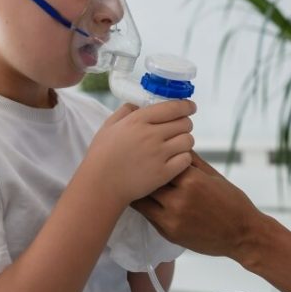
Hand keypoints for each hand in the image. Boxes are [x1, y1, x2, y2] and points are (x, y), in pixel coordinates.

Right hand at [79, 100, 195, 203]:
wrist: (100, 186)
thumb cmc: (102, 156)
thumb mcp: (108, 127)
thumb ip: (125, 112)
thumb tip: (139, 105)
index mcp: (137, 120)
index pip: (172, 107)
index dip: (186, 106)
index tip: (190, 107)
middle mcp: (150, 135)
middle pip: (184, 123)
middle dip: (184, 125)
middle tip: (180, 130)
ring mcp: (158, 154)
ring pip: (188, 141)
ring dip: (185, 142)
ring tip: (176, 147)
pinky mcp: (163, 173)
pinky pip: (186, 160)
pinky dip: (183, 159)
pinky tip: (175, 160)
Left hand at [131, 152, 263, 259]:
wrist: (243, 234)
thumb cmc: (231, 201)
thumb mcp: (214, 175)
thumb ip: (191, 161)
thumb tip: (173, 144)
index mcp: (192, 179)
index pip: (162, 160)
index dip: (152, 155)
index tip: (142, 149)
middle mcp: (180, 198)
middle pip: (149, 178)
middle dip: (141, 170)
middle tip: (129, 163)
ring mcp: (172, 217)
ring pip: (143, 197)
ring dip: (138, 189)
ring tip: (130, 180)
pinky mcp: (169, 232)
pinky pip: (147, 215)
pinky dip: (143, 205)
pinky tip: (140, 197)